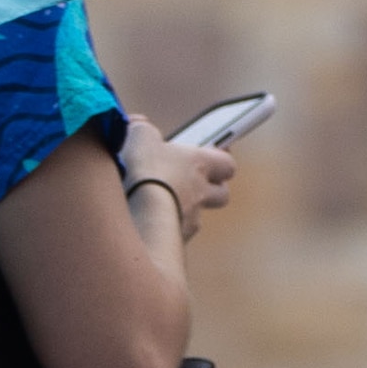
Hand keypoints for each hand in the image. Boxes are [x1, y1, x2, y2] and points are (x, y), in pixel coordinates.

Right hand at [116, 114, 235, 240]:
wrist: (143, 217)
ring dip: (184, 210)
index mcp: (201, 164)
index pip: (227, 163)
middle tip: (191, 182)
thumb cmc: (148, 172)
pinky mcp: (174, 242)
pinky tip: (146, 223)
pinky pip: (175, 234)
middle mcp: (201, 194)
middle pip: (221, 194)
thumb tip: (139, 126)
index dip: (220, 159)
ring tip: (160, 204)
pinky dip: (165, 228)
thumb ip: (143, 130)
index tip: (213, 155)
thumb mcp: (141, 137)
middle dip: (210, 189)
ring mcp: (190, 221)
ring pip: (197, 216)